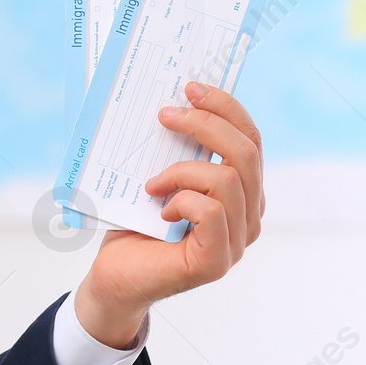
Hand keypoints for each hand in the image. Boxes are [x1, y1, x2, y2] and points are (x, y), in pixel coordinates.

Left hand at [73, 80, 264, 347]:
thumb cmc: (135, 223)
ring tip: (153, 181)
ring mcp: (236, 242)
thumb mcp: (159, 173)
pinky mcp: (215, 262)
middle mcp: (249, 216)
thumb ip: (178, 148)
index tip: (190, 88)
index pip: (251, 139)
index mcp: (242, 191)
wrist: (114, 276)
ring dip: (183, 170)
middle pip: (248, 153)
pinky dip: (182, 200)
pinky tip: (159, 209)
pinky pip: (211, 212)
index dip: (226, 108)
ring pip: (230, 180)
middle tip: (165, 114)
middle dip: (207, 124)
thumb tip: (173, 99)